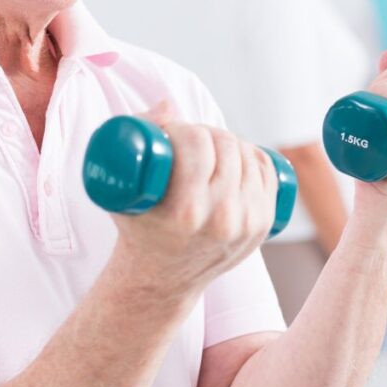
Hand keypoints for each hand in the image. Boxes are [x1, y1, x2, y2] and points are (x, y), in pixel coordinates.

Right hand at [111, 101, 277, 298]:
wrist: (161, 280)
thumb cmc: (137, 229)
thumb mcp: (120, 193)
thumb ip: (135, 140)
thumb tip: (168, 106)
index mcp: (186, 212)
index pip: (198, 143)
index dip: (182, 128)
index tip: (168, 133)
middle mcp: (222, 219)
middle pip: (226, 145)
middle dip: (204, 131)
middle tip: (186, 138)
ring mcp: (247, 223)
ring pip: (247, 154)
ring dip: (227, 141)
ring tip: (205, 149)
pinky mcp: (263, 224)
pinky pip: (266, 170)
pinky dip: (251, 155)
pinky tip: (233, 157)